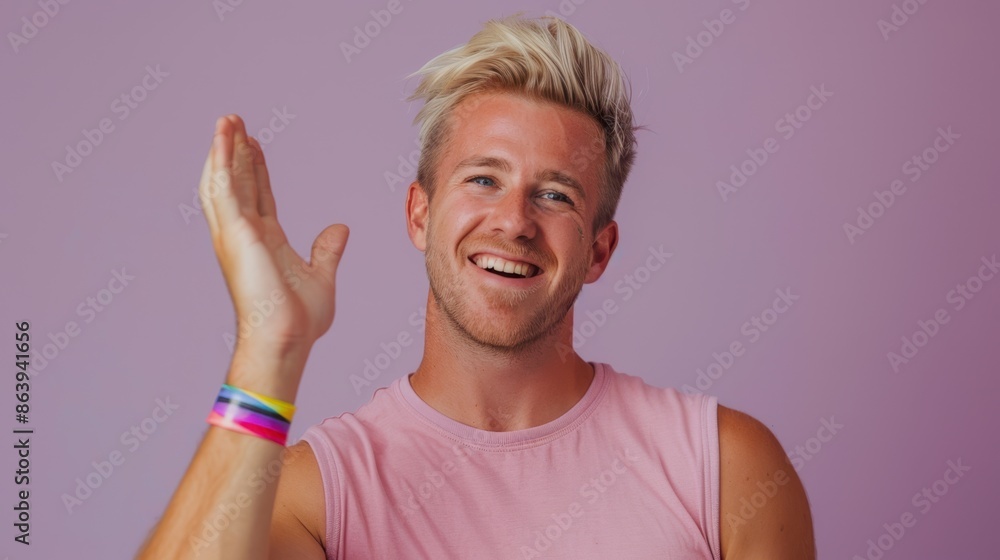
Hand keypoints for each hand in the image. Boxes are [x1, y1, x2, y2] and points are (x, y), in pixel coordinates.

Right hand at [198, 115, 347, 385]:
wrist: (285, 339)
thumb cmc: (299, 320)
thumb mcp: (322, 276)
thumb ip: (328, 250)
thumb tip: (340, 229)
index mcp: (264, 242)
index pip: (258, 196)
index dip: (256, 170)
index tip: (256, 145)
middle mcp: (245, 235)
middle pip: (238, 183)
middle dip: (236, 152)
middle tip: (235, 123)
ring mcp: (236, 233)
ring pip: (224, 181)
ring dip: (224, 149)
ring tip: (227, 121)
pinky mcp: (235, 233)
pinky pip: (225, 188)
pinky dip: (224, 161)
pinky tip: (226, 139)